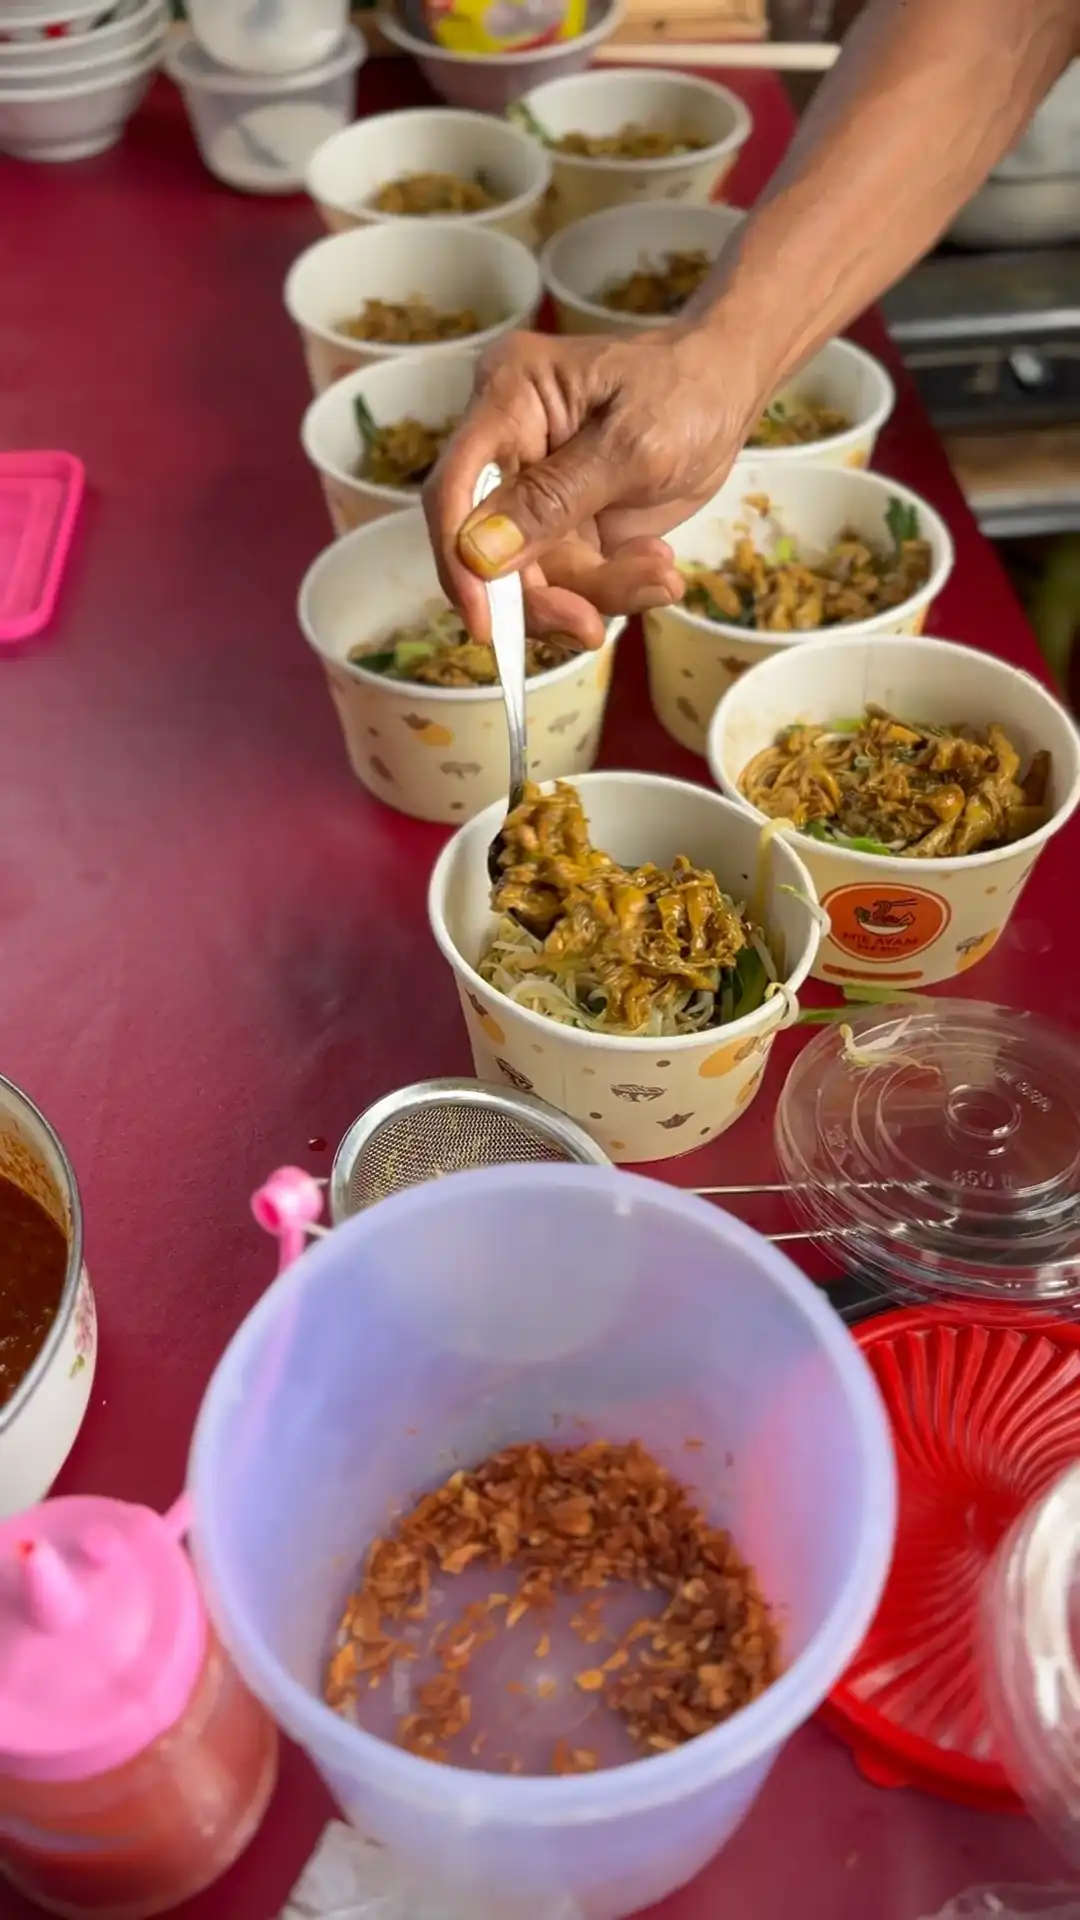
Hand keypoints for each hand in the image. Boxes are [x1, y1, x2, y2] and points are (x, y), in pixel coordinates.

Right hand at [423, 323, 757, 648]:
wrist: (728, 391)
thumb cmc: (685, 388)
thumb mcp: (631, 443)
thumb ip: (555, 500)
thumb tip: (481, 555)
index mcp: (507, 399)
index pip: (454, 487)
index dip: (459, 559)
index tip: (483, 623)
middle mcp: (507, 448)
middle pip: (489, 550)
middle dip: (542, 597)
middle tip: (590, 628)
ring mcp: (534, 494)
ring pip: (536, 577)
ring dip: (596, 592)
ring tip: (661, 576)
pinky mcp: (564, 527)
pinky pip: (573, 581)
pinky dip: (614, 589)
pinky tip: (658, 567)